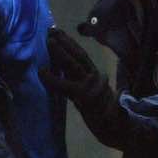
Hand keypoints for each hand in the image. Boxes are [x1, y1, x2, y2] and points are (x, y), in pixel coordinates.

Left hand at [39, 27, 126, 148]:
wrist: (115, 127)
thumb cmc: (102, 113)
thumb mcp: (91, 93)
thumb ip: (79, 82)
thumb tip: (61, 71)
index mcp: (96, 75)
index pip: (81, 55)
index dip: (69, 43)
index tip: (58, 33)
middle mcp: (95, 76)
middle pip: (79, 54)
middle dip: (65, 41)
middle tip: (51, 30)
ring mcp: (91, 85)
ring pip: (74, 64)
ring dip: (61, 52)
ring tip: (50, 41)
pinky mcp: (84, 96)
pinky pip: (64, 85)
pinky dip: (52, 78)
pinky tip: (42, 71)